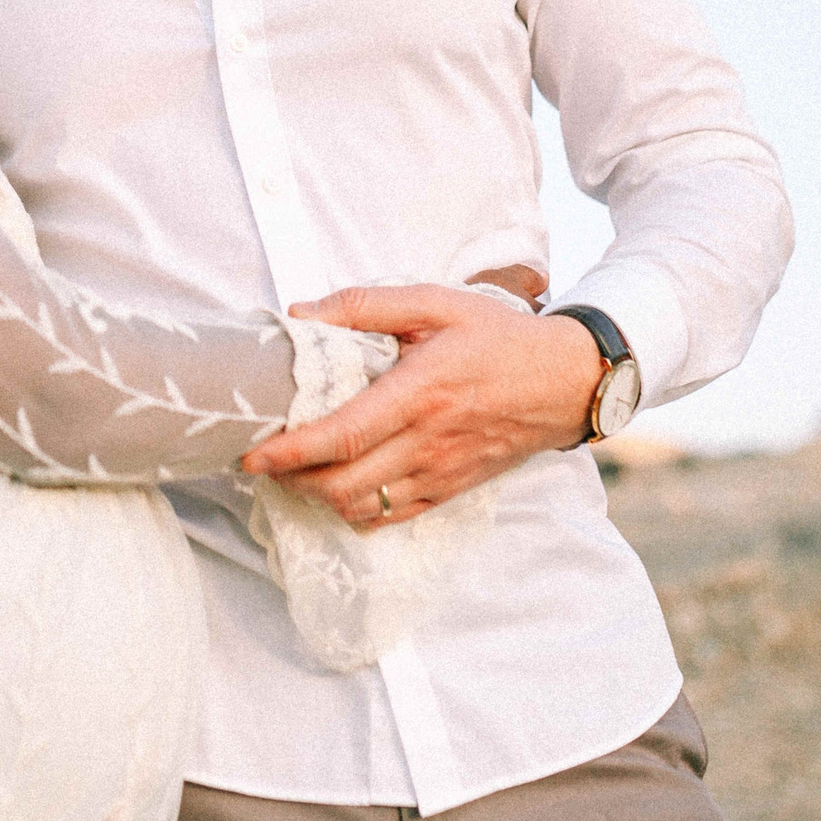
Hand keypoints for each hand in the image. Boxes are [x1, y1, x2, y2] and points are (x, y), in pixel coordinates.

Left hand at [239, 284, 599, 529]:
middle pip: (343, 483)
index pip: (344, 436)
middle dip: (292, 479)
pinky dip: (355, 510)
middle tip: (263, 459)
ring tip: (295, 471)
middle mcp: (428, 442)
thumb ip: (365, 304)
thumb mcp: (436, 302)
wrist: (567, 381)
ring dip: (319, 496)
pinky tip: (338, 487)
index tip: (253, 454)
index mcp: (420, 393)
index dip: (291, 452)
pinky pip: (392, 517)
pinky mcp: (451, 489)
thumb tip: (302, 313)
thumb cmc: (499, 338)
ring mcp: (440, 473)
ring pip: (363, 507)